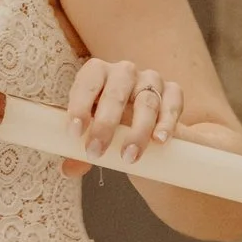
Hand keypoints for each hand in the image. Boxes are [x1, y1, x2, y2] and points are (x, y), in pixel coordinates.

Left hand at [63, 58, 182, 176]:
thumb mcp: (91, 132)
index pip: (87, 83)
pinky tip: (159, 140)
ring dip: (137, 131)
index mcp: (97, 72)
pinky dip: (166, 123)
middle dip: (104, 125)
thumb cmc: (109, 122)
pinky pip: (172, 104)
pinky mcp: (173, 91)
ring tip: (129, 156)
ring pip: (146, 102)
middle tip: (96, 152)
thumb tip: (68, 169)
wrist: (142, 122)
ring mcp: (151, 79)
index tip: (75, 133)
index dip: (79, 106)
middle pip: (116, 94)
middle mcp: (124, 72)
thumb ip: (78, 150)